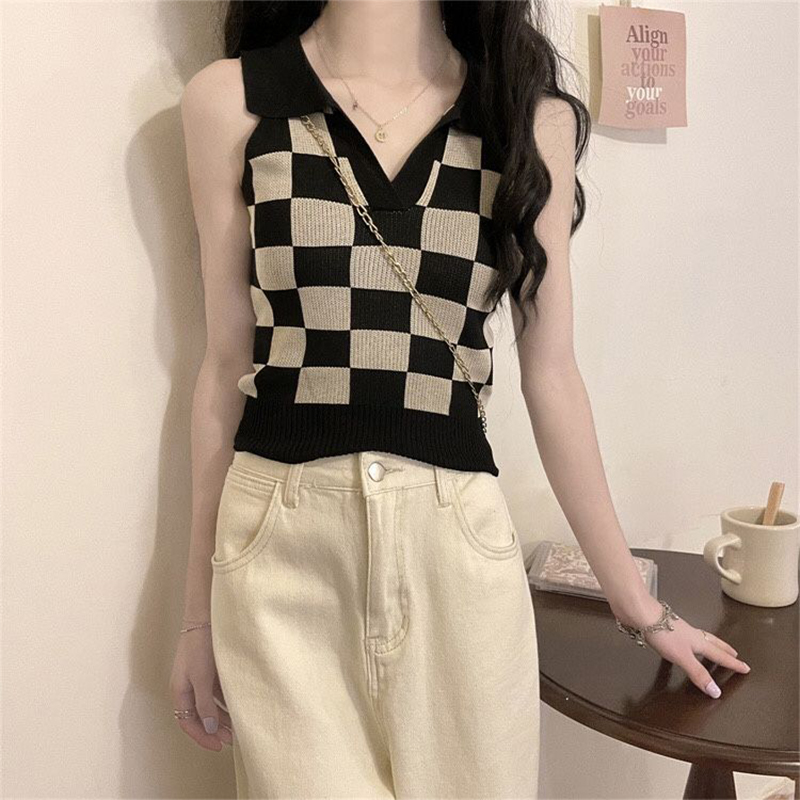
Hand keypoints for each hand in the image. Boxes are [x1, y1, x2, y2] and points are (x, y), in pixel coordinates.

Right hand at [169, 625, 233, 750]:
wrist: (205, 618)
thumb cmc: (199, 645)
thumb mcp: (201, 678)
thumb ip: (205, 704)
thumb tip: (210, 728)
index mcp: (179, 691)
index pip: (187, 723)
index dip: (202, 737)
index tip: (217, 746)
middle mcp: (186, 687)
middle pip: (198, 717)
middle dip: (213, 730)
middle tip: (230, 740)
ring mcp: (197, 679)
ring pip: (208, 706)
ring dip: (221, 718)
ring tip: (236, 727)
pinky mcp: (208, 671)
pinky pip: (215, 694)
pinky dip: (225, 703)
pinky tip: (236, 707)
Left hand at [614, 595, 750, 697]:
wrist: (640, 613)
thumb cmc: (662, 633)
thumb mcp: (683, 657)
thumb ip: (698, 673)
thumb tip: (716, 691)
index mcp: (698, 642)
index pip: (720, 655)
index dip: (732, 663)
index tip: (746, 667)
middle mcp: (691, 634)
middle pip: (712, 642)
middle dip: (724, 649)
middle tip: (734, 653)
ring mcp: (678, 630)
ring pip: (699, 638)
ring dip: (708, 644)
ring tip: (711, 648)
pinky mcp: (664, 628)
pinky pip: (683, 637)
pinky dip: (688, 642)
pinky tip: (680, 644)